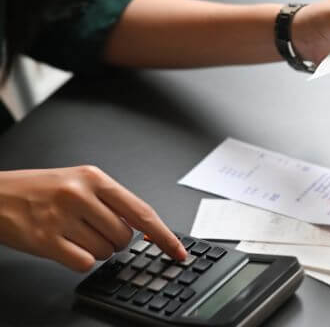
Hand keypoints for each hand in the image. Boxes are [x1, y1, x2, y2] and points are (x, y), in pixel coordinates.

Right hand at [0, 166, 186, 271]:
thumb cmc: (39, 189)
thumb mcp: (79, 181)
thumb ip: (111, 200)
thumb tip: (143, 227)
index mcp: (95, 177)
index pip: (142, 212)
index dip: (164, 235)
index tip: (178, 251)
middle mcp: (81, 194)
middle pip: (124, 236)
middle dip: (114, 240)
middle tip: (92, 228)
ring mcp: (62, 217)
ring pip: (105, 252)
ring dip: (95, 250)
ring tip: (73, 232)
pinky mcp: (45, 240)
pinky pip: (83, 263)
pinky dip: (78, 260)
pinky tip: (63, 244)